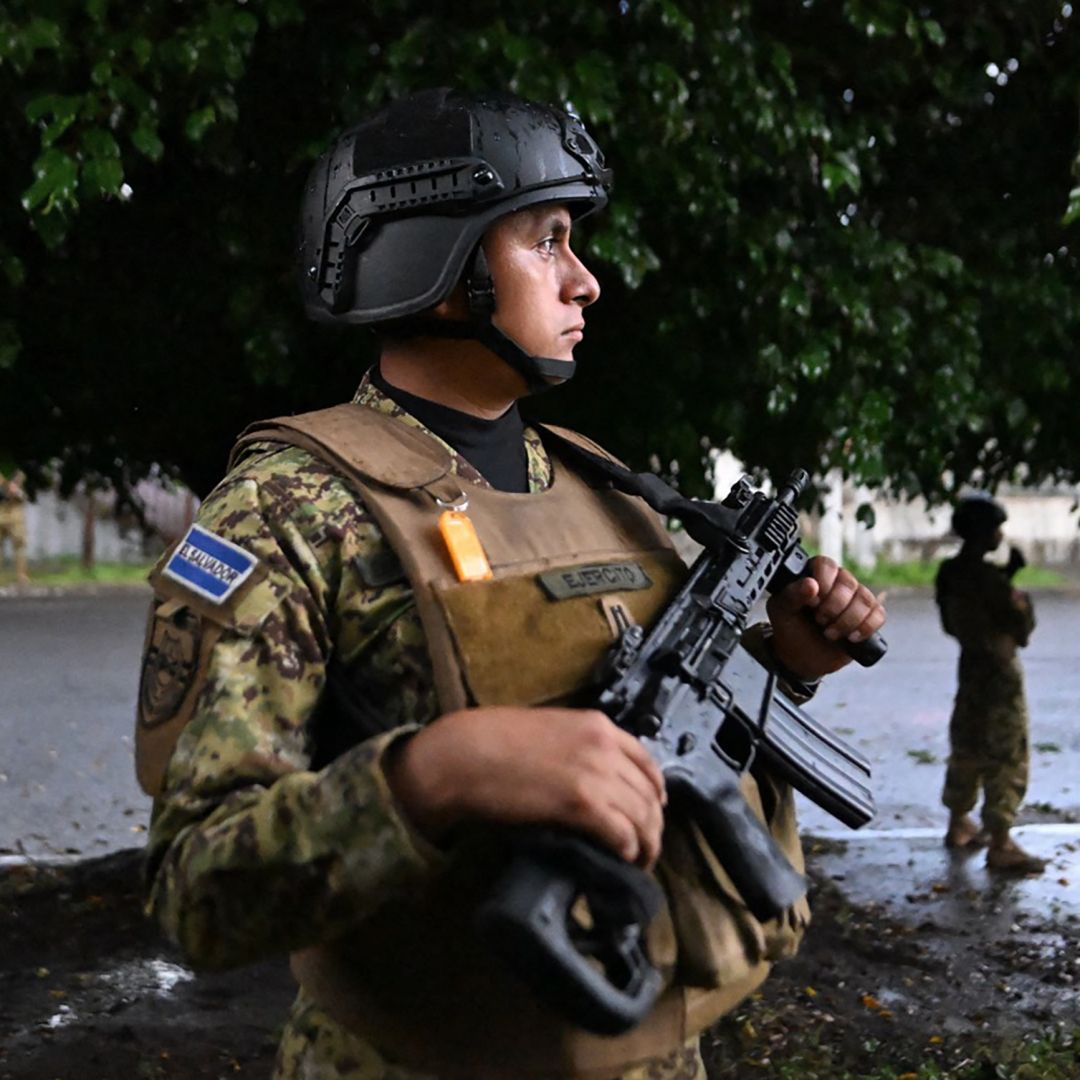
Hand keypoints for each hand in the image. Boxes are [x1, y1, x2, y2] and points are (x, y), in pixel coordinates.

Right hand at [385, 706, 666, 868]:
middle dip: (653, 825)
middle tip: (646, 847)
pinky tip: (621, 860)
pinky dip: (627, 851)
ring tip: (637, 862)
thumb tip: (590, 778)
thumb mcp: (549, 730)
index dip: (656, 790)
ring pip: (643, 816)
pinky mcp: (581, 804)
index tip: (656, 810)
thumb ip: (576, 747)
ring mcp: (595, 773)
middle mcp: (604, 746)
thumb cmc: (493, 741)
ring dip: (646, 844)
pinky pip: (622, 833)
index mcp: (596, 725)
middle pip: (649, 793)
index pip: (646, 760)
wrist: (466, 753)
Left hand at [765, 556, 885, 680]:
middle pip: (848, 583)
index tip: (812, 603)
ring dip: (848, 620)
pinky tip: (851, 637)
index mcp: (814, 574)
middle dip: (834, 606)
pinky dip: (866, 627)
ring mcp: (855, 598)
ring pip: (865, 599)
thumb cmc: (789, 627)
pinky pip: (878, 614)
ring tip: (830, 634)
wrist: (800, 657)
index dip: (823, 583)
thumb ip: (792, 595)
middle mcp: (837, 582)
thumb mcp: (783, 612)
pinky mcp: (868, 616)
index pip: (826, 565)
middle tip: (819, 621)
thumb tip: (811, 584)